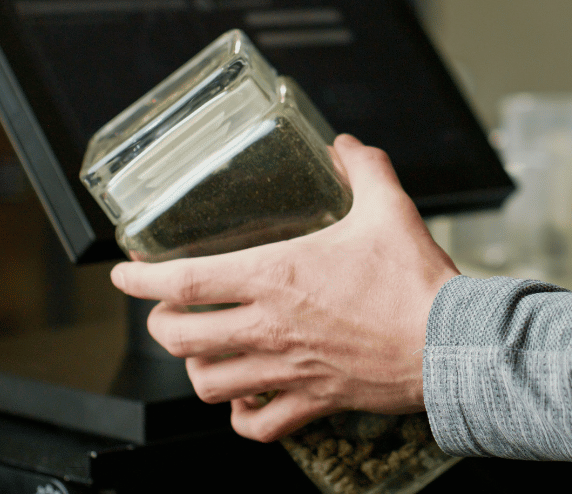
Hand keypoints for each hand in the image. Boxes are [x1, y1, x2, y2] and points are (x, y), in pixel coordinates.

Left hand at [110, 134, 459, 441]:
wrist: (449, 342)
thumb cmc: (415, 280)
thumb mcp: (389, 208)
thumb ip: (364, 169)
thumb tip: (345, 145)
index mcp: (277, 276)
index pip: (184, 281)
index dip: (140, 280)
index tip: (122, 274)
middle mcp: (270, 326)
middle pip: (181, 338)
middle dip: (161, 325)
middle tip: (166, 313)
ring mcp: (289, 369)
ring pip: (210, 383)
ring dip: (196, 368)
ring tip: (202, 354)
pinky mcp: (315, 400)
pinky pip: (259, 425)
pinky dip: (243, 417)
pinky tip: (246, 401)